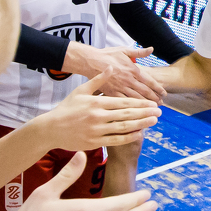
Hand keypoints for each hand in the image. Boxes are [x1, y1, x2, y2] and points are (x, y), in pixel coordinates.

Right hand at [34, 72, 160, 151]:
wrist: (51, 128)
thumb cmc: (66, 108)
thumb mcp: (81, 90)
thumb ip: (98, 80)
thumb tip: (111, 68)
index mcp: (97, 102)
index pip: (123, 101)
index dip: (140, 103)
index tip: (152, 103)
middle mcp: (98, 116)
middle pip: (127, 114)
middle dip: (145, 113)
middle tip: (159, 112)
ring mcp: (96, 130)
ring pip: (124, 127)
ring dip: (141, 124)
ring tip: (153, 121)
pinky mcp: (94, 142)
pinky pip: (116, 140)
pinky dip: (129, 137)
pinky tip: (140, 133)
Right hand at [65, 44, 166, 100]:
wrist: (90, 61)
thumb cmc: (107, 55)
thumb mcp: (124, 50)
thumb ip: (139, 52)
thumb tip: (151, 49)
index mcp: (133, 70)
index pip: (149, 81)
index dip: (158, 88)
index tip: (164, 93)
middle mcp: (128, 80)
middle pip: (145, 92)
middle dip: (154, 99)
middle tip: (161, 104)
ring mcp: (120, 88)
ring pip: (136, 99)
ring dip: (146, 104)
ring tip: (153, 110)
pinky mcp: (111, 94)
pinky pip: (123, 102)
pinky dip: (131, 108)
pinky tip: (136, 112)